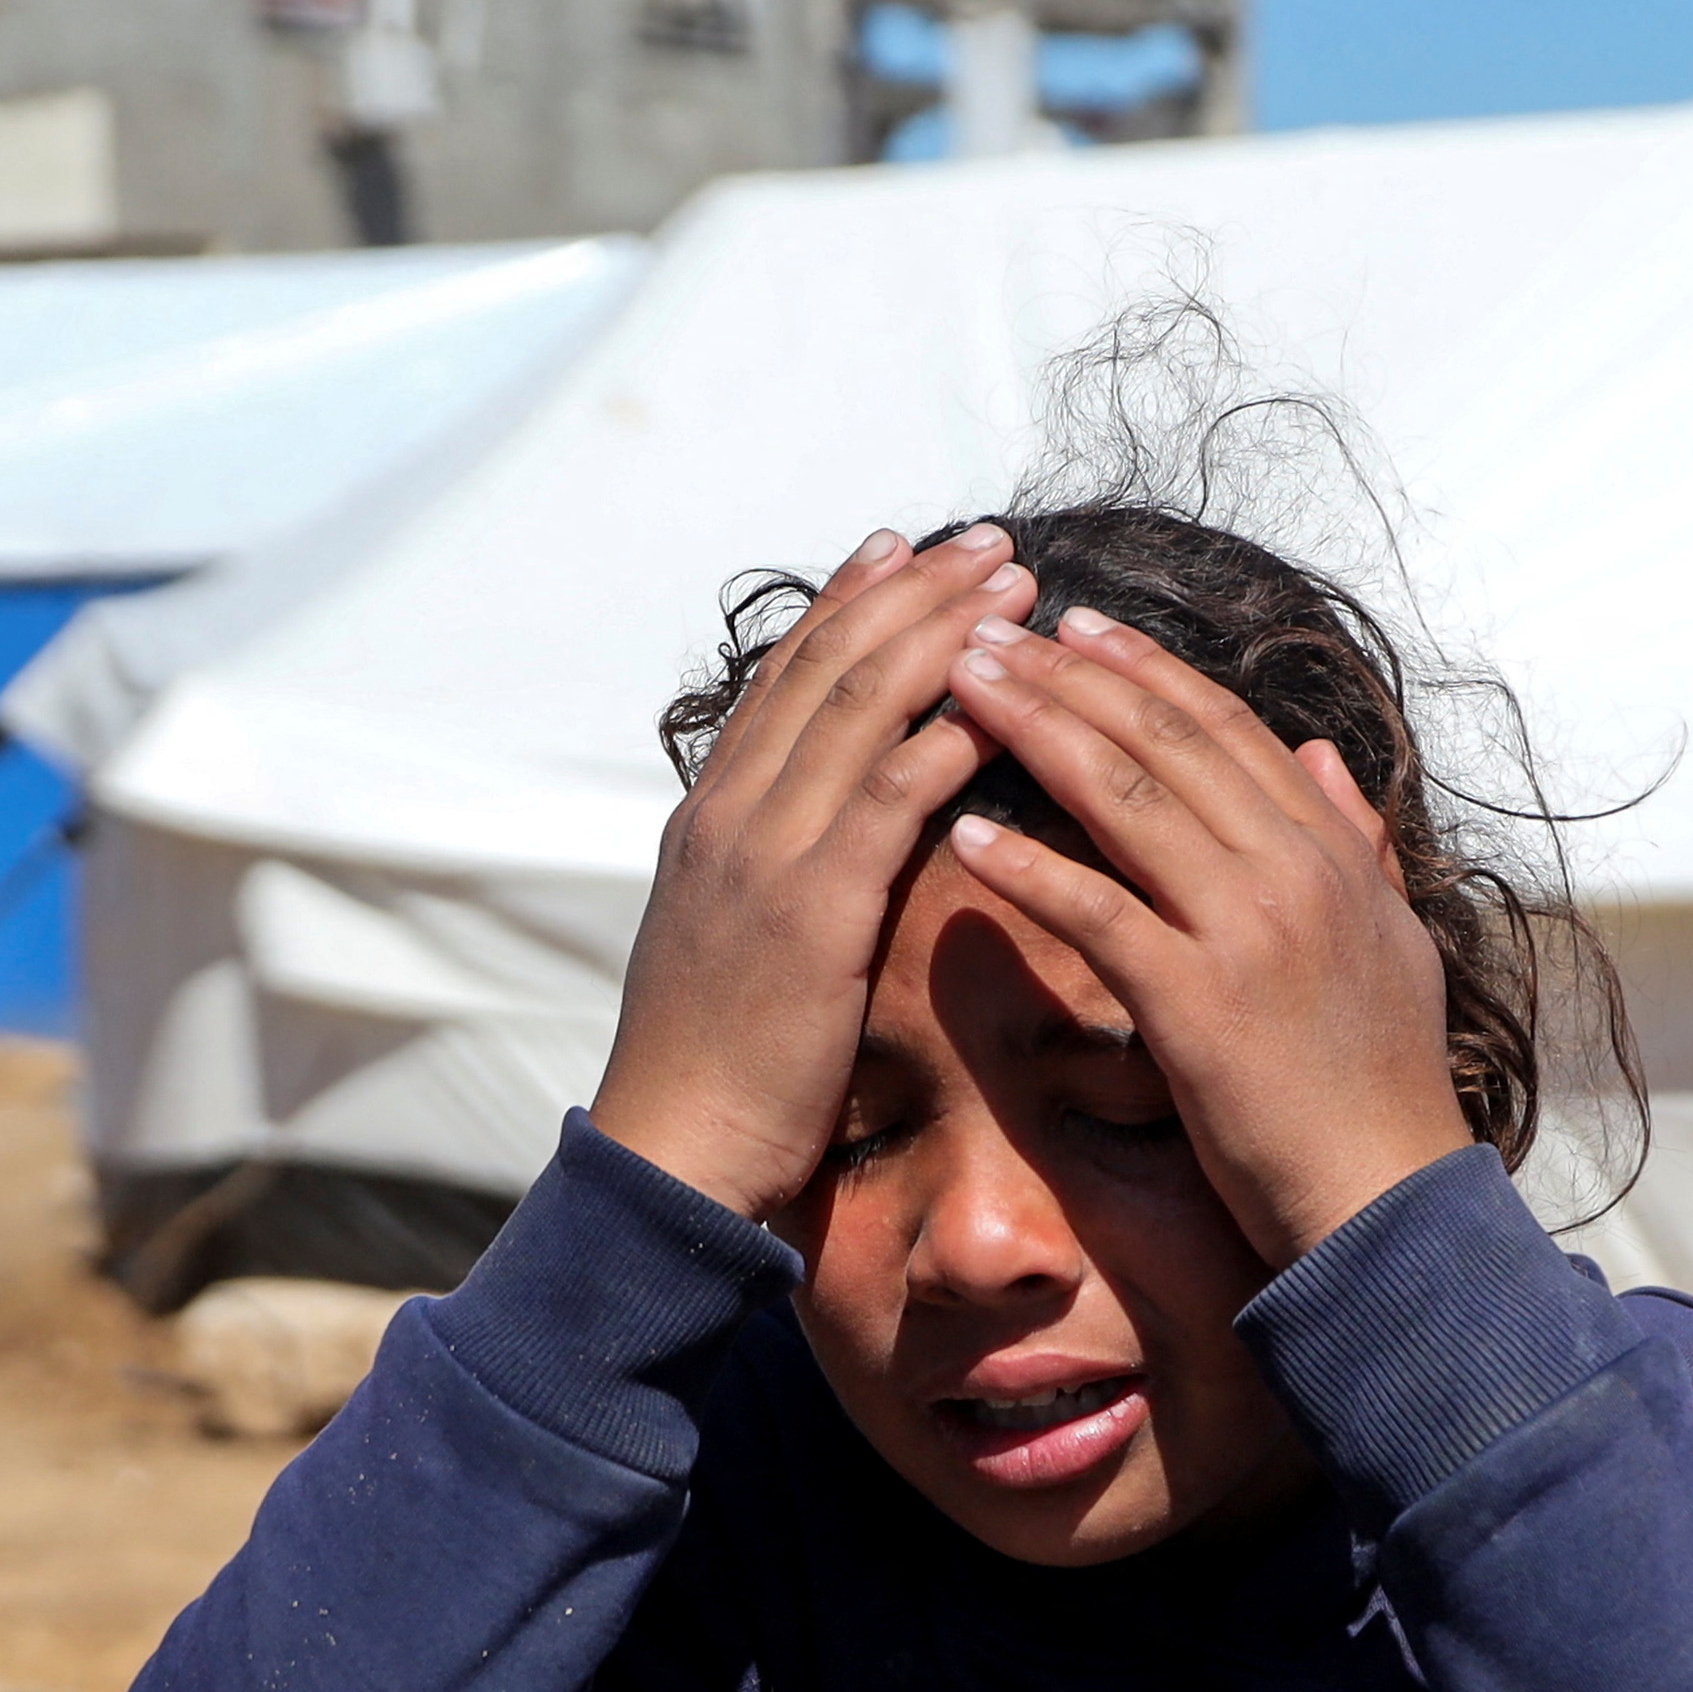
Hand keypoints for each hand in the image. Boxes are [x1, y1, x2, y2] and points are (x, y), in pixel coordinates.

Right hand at [589, 525, 1030, 1216]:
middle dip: (916, 593)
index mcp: (711, 813)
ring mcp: (764, 854)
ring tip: (1017, 592)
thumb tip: (818, 825)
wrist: (675, 1147)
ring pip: (862, 709)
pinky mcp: (811, 910)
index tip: (904, 546)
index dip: (848, 602)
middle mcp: (731, 812)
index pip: (786, 676)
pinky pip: (887, 799)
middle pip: (831, 666)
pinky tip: (1002, 705)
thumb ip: (768, 864)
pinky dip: (946, 741)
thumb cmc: (714, 1061)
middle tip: (990, 544)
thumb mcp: (727, 934)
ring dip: (946, 639)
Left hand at [940, 607, 1478, 1262]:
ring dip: (1035, 732)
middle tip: (987, 631)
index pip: (1225, 728)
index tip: (1075, 624)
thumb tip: (1320, 758)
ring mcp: (1247, 931)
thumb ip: (1354, 843)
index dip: (1145, 669)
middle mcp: (1293, 871)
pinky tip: (964, 835)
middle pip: (1165, 741)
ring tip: (960, 688)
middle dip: (1068, 675)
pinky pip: (1097, 914)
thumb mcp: (1393, 941)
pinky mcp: (1197, 1004)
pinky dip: (1028, 868)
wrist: (1390, 1200)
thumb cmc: (1381, 1085)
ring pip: (1127, 800)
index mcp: (1331, 851)